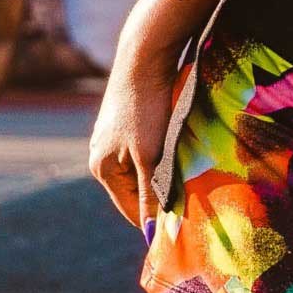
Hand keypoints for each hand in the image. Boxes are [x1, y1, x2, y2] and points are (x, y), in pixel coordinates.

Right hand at [88, 44, 181, 234]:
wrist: (143, 60)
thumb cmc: (146, 109)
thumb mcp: (150, 156)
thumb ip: (150, 191)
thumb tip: (152, 229)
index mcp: (101, 168)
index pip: (130, 209)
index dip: (155, 220)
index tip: (180, 232)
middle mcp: (100, 155)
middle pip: (134, 190)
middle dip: (159, 197)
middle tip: (192, 205)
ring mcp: (111, 138)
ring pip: (141, 170)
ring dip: (162, 176)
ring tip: (188, 181)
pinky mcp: (124, 124)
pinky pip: (143, 151)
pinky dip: (160, 157)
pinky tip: (178, 153)